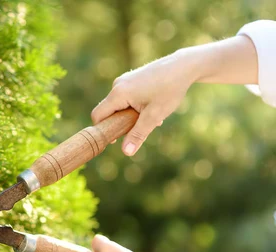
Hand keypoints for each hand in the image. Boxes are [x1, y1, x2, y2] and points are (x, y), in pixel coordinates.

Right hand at [92, 35, 257, 156]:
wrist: (184, 66)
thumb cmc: (170, 89)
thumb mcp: (154, 116)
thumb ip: (138, 134)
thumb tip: (126, 152)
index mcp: (118, 93)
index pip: (98, 115)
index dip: (103, 130)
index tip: (116, 139)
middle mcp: (117, 85)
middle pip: (108, 111)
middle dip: (120, 123)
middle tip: (140, 127)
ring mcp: (124, 80)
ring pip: (118, 105)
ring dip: (130, 115)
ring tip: (151, 115)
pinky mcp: (131, 78)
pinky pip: (125, 97)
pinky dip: (134, 106)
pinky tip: (152, 106)